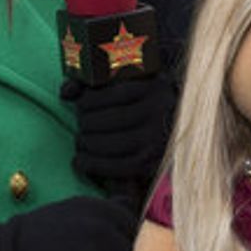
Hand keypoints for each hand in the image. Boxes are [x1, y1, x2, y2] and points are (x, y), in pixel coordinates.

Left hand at [62, 75, 176, 190]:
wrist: (185, 132)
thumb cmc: (149, 104)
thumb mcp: (132, 84)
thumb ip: (96, 83)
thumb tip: (65, 92)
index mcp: (155, 87)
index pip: (111, 94)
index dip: (88, 101)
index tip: (80, 105)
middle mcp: (159, 112)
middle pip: (108, 120)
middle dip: (85, 124)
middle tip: (79, 126)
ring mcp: (157, 140)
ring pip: (109, 144)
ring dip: (85, 145)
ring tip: (79, 142)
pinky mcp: (153, 163)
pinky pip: (117, 167)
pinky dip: (93, 165)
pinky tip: (80, 162)